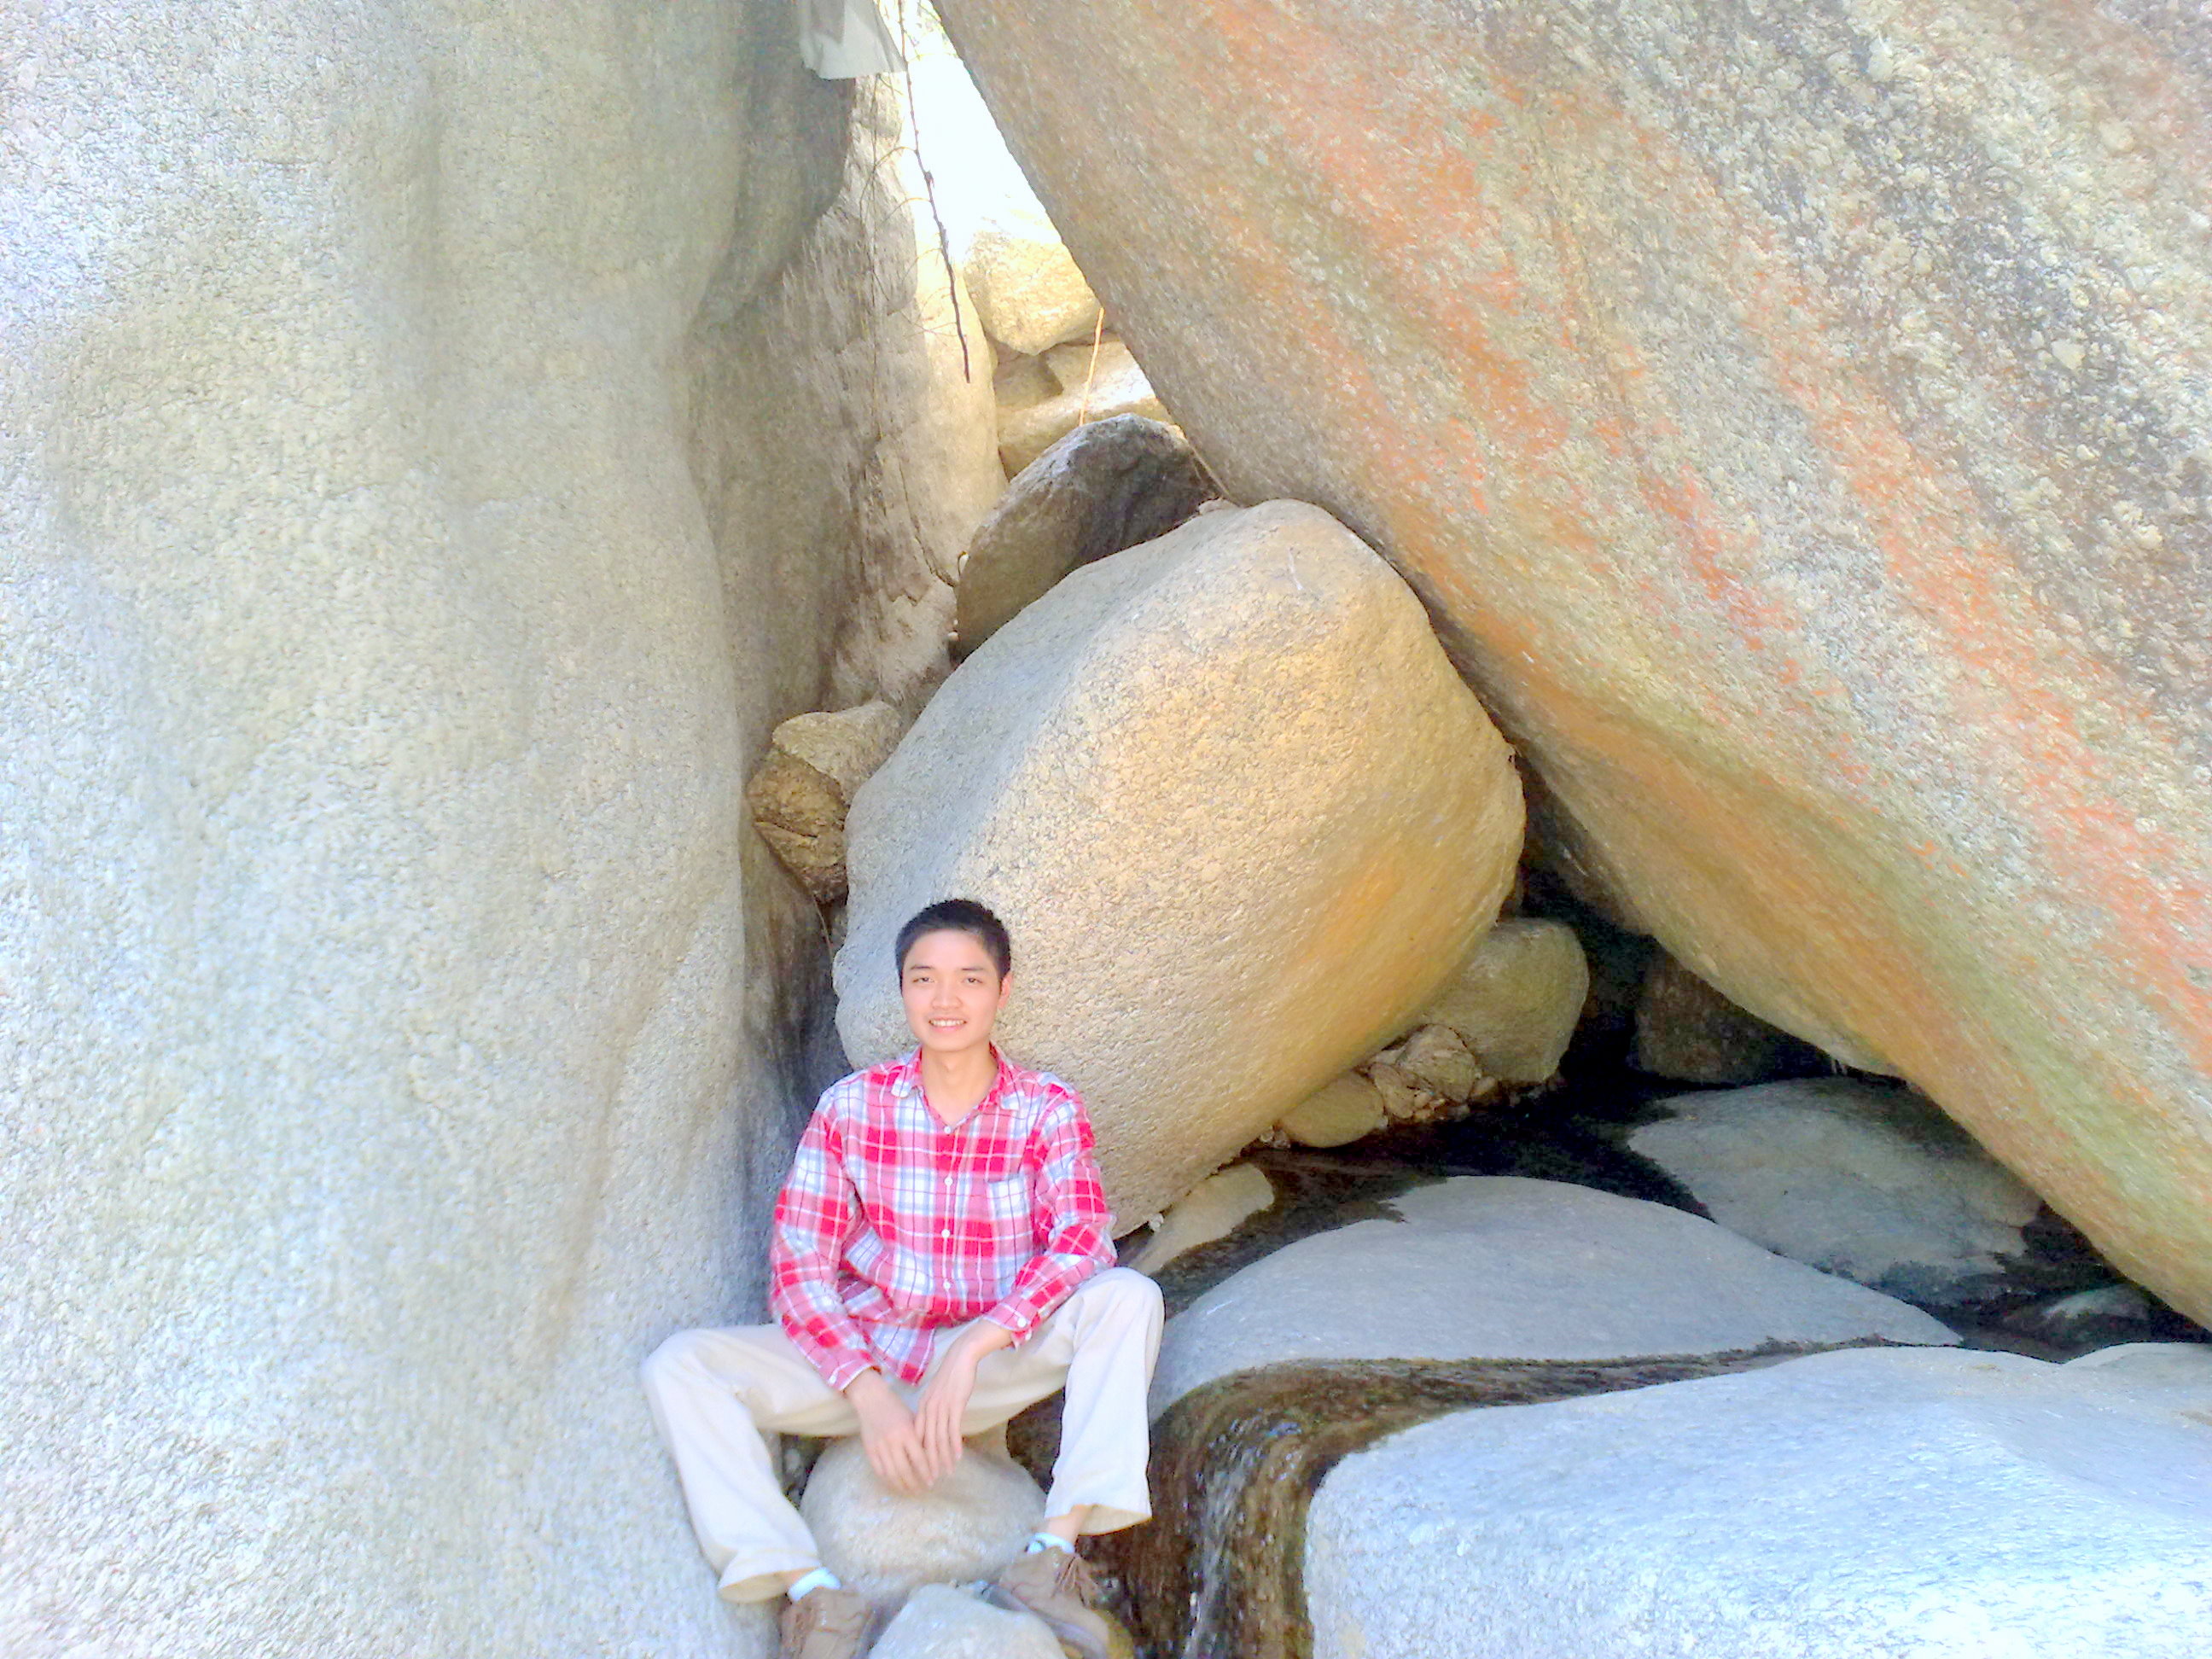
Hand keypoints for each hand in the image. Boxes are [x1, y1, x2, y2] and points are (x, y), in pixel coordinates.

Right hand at [844, 1370, 933, 1494]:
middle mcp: (893, 1441)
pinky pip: (879, 1470)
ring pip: (891, 1474)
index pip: (919, 1459)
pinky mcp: (869, 1450)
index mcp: (907, 1432)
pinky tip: (895, 1483)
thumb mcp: (912, 1419)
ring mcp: (879, 1447)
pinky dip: (888, 1480)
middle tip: (921, 1491)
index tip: (932, 1482)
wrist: (872, 1400)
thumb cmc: (896, 1408)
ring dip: (901, 1485)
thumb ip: (920, 1438)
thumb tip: (931, 1459)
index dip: (926, 1473)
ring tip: (909, 1491)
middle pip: (905, 1470)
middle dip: (914, 1484)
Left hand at [914, 1321, 1014, 1479]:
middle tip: (931, 1479)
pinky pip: (953, 1429)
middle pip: (926, 1441)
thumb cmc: (950, 1377)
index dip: (918, 1455)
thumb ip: (932, 1411)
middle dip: (928, 1462)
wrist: (961, 1358)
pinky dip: (954, 1445)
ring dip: (943, 1457)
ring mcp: (941, 1407)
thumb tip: (933, 1429)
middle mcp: (928, 1409)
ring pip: (939, 1438)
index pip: (917, 1437)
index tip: (920, 1470)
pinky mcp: (954, 1405)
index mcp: (921, 1407)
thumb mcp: (936, 1395)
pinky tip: (958, 1457)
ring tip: (946, 1472)